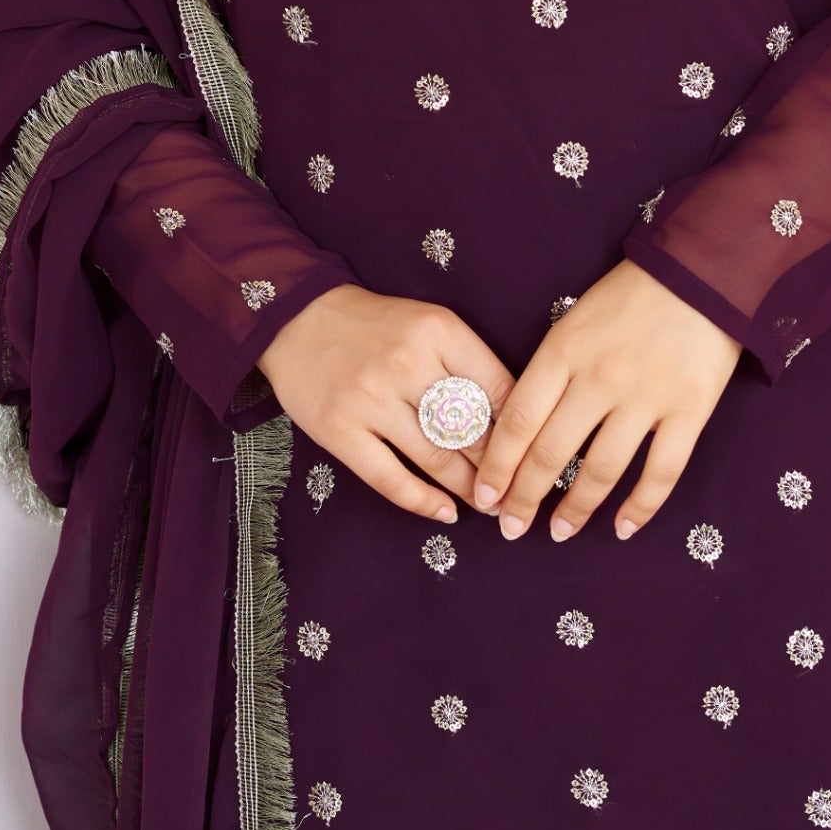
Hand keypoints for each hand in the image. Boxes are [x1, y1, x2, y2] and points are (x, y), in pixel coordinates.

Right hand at [258, 283, 514, 524]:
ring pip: (436, 458)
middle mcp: (406, 363)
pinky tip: (445, 512)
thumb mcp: (429, 322)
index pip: (498, 388)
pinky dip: (423, 502)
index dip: (522, 428)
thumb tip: (512, 414)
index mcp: (438, 330)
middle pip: (470, 429)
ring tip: (490, 505)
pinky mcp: (340, 430)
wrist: (296, 317)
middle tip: (518, 491)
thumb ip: (467, 360)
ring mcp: (370, 399)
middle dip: (500, 467)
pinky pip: (390, 479)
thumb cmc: (374, 323)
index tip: (534, 452)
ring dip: (469, 489)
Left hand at [471, 260, 740, 542]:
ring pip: (601, 470)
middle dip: (524, 498)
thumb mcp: (576, 318)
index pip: (517, 420)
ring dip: (576, 509)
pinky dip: (641, 507)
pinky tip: (623, 528)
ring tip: (559, 532)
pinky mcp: (689, 410)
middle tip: (511, 527)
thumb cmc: (632, 294)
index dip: (497, 465)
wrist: (702, 271)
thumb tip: (523, 424)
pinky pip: (661, 472)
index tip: (484, 496)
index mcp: (564, 350)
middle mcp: (599, 378)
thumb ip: (552, 367)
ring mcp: (646, 397)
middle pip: (551, 453)